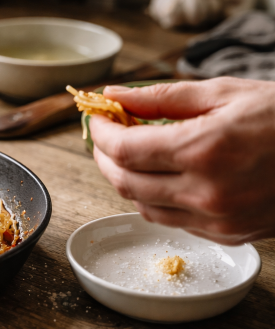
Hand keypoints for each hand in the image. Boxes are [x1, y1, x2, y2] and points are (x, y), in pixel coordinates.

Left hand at [89, 78, 274, 243]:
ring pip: (143, 207)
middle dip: (105, 158)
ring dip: (127, 180)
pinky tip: (162, 176)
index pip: (124, 150)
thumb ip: (160, 97)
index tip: (98, 119)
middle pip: (125, 182)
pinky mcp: (230, 235)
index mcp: (203, 150)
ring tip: (132, 154)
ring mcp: (219, 219)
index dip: (101, 134)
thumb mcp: (222, 93)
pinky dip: (155, 199)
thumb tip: (113, 96)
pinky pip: (173, 221)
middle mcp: (207, 192)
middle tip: (107, 136)